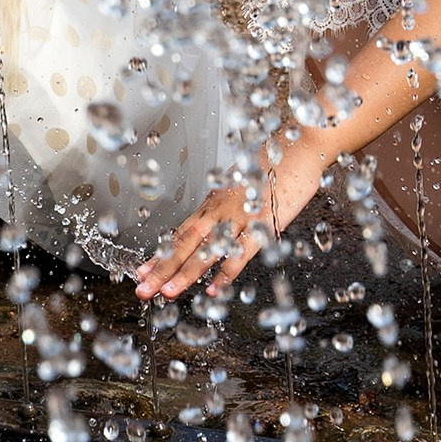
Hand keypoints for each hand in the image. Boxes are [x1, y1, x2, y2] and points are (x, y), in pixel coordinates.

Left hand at [136, 145, 324, 300]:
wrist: (298, 148)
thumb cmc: (272, 167)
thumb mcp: (240, 186)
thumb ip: (226, 206)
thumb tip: (212, 222)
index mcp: (213, 204)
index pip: (180, 234)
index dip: (160, 255)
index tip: (142, 272)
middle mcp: (219, 211)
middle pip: (184, 244)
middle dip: (161, 269)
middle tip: (142, 290)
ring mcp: (238, 218)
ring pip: (205, 251)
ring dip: (184, 274)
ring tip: (167, 293)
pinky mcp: (260, 225)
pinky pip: (239, 253)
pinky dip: (225, 273)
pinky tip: (212, 290)